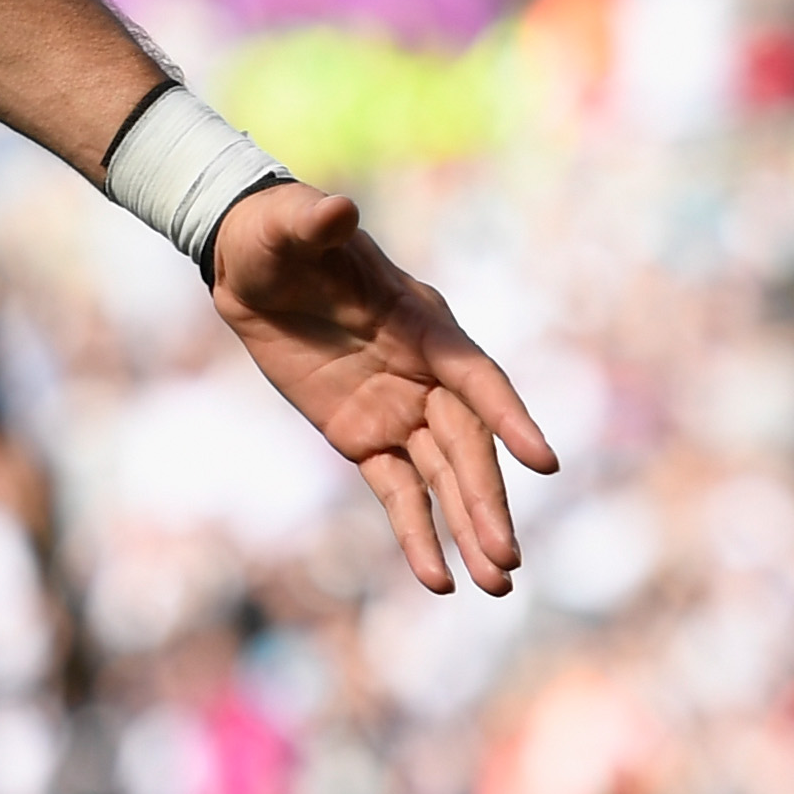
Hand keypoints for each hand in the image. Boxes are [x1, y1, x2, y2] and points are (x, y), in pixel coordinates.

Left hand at [208, 184, 562, 594]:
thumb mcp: (288, 225)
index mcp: (421, 322)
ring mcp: (398, 408)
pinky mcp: (365, 437)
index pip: (475, 377)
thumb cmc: (278, 234)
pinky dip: (417, 533)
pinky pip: (399, 491)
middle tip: (509, 557)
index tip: (544, 462)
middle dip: (487, 500)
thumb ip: (313, 223)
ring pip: (444, 477)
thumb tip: (336, 209)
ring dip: (470, 528)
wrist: (250, 263)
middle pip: (468, 444)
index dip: (508, 418)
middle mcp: (423, 371)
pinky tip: (439, 580)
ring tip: (497, 584)